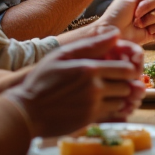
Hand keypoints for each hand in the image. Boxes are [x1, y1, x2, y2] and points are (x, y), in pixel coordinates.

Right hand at [3, 29, 145, 136]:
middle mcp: (95, 87)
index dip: (128, 69)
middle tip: (117, 81)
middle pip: (126, 86)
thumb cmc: (41, 80)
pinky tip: (100, 104)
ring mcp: (93, 105)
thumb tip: (116, 34)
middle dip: (126, 83)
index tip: (122, 69)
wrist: (26, 111)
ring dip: (119, 97)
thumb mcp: (62, 55)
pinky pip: (111, 114)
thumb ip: (91, 44)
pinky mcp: (89, 120)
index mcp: (90, 69)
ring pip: (121, 101)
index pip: (126, 69)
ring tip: (107, 93)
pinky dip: (112, 109)